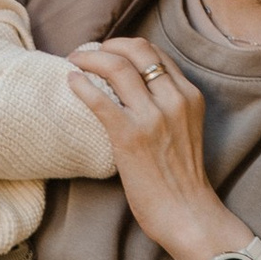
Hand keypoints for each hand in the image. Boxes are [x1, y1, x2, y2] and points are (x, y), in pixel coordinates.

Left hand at [66, 41, 251, 259]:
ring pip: (116, 66)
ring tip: (75, 62)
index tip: (108, 51)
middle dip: (107, 45)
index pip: (155, 53)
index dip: (126, 46)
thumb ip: (168, 106)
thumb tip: (134, 91)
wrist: (188, 213)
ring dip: (90, 58)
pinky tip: (71, 81)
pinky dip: (81, 84)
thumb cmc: (182, 179)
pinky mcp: (130, 136)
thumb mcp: (185, 130)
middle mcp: (174, 99)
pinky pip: (99, 99)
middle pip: (136, 50)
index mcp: (189, 96)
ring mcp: (152, 117)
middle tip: (87, 53)